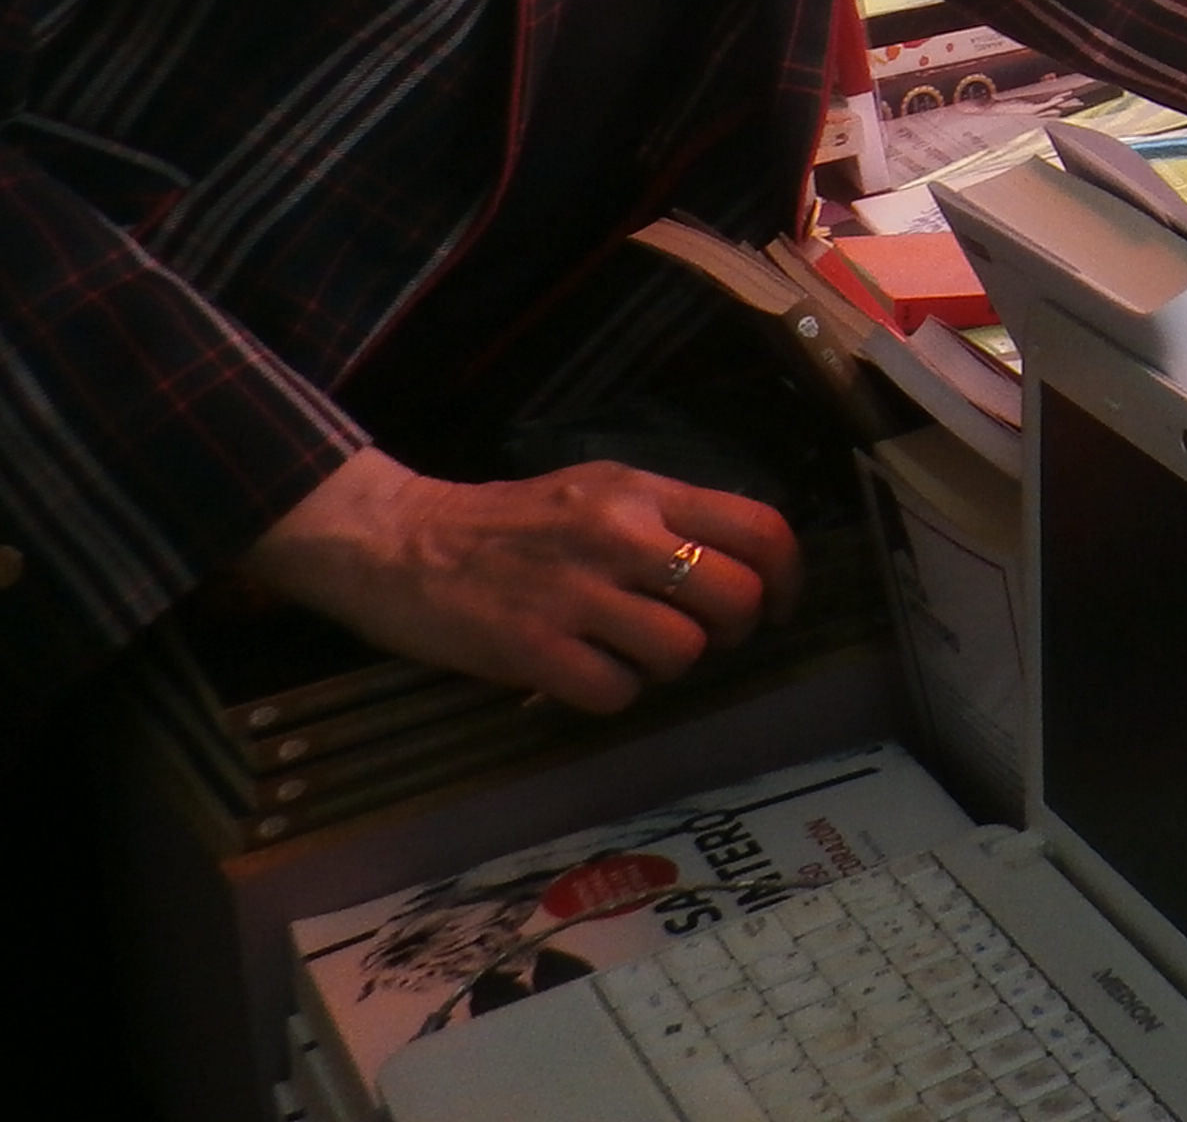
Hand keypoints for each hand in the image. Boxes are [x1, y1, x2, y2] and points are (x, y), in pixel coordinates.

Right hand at [235, 448, 797, 713]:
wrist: (398, 541)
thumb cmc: (508, 522)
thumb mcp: (597, 492)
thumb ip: (667, 519)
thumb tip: (740, 565)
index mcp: (643, 493)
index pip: (760, 529)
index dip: (788, 578)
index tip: (777, 607)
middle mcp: (620, 536)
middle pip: (735, 598)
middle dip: (733, 631)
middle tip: (703, 638)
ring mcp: (577, 593)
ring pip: (683, 651)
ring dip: (668, 667)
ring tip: (632, 654)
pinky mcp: (533, 648)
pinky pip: (617, 692)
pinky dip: (612, 695)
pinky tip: (585, 675)